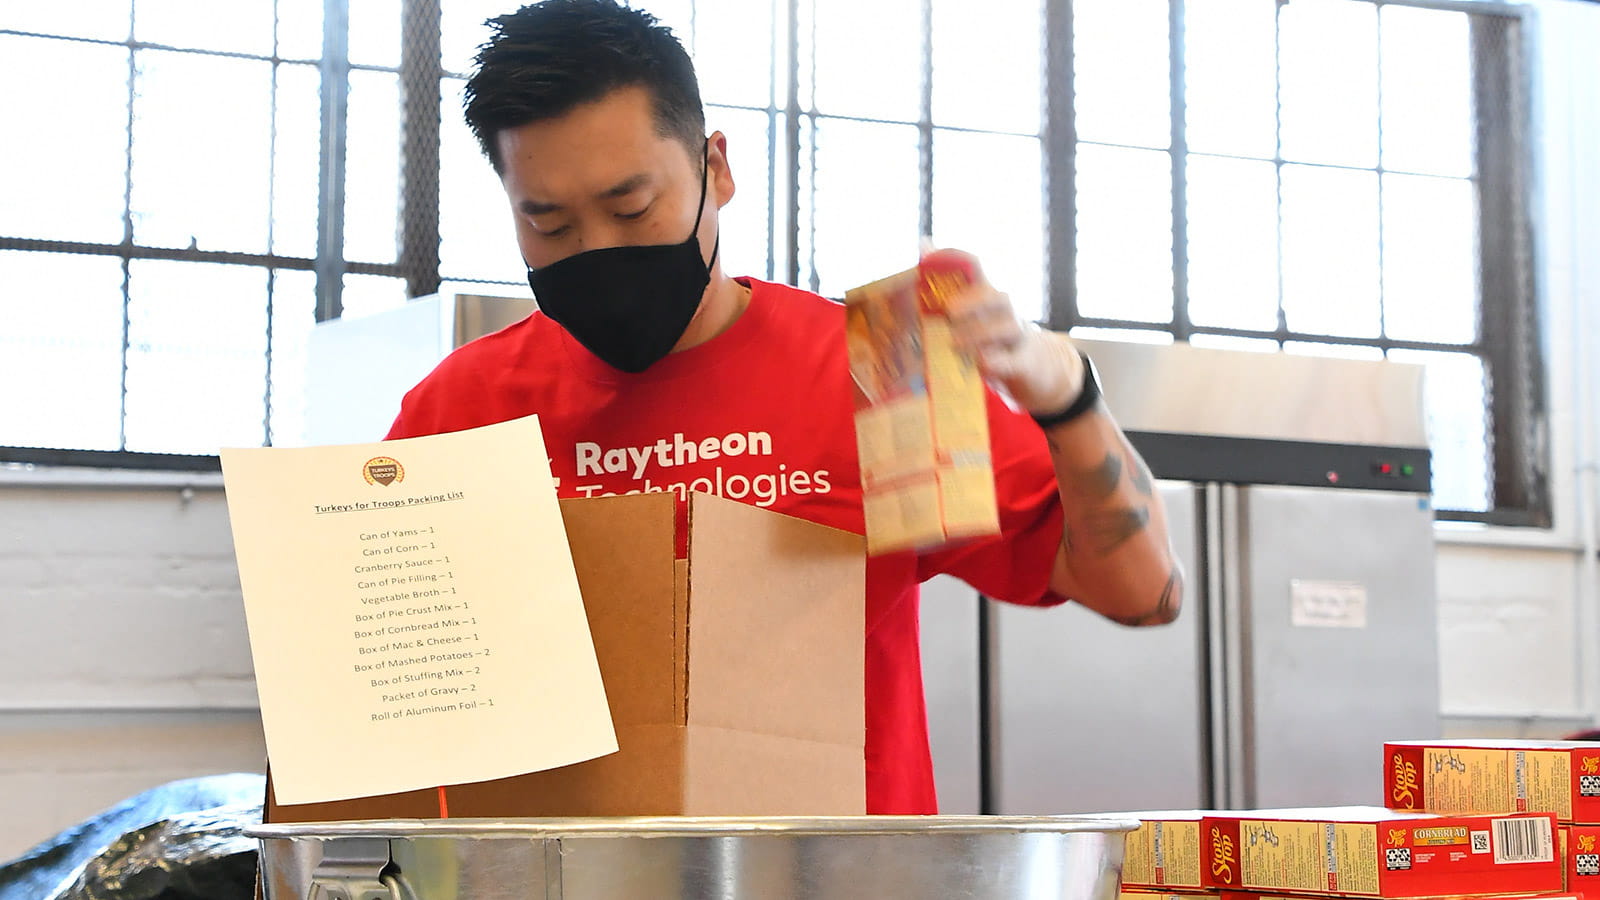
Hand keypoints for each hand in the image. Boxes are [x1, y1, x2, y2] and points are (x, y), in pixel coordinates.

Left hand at [930, 248, 1085, 416]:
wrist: (1035, 372)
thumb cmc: (992, 342)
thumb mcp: (969, 320)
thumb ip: (945, 296)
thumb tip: (922, 248)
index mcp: (987, 298)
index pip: (975, 269)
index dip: (956, 258)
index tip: (928, 252)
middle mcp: (1006, 314)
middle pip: (996, 297)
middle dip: (972, 301)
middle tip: (948, 311)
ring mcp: (1019, 339)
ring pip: (1008, 327)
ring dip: (981, 333)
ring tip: (955, 344)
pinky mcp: (1024, 366)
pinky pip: (1014, 361)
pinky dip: (998, 361)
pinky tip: (981, 364)